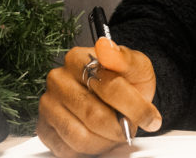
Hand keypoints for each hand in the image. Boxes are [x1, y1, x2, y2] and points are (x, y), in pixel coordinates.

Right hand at [37, 38, 161, 156]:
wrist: (117, 94)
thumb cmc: (125, 80)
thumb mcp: (136, 66)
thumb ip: (124, 58)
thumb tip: (105, 46)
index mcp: (77, 58)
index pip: (109, 87)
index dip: (135, 107)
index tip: (151, 117)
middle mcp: (58, 80)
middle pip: (95, 116)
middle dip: (119, 127)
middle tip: (130, 126)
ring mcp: (48, 104)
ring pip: (81, 137)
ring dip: (106, 140)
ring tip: (114, 131)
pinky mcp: (45, 128)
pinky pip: (69, 150)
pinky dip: (90, 149)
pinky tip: (98, 136)